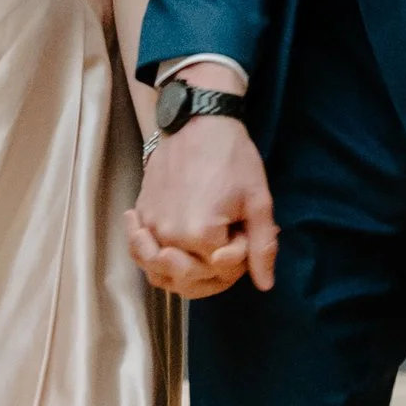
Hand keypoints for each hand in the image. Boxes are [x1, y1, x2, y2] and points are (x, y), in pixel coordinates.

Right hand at [128, 112, 276, 299]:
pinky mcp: (141, 213)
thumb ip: (262, 247)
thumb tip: (265, 285)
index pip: (220, 273)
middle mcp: (168, 236)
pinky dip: (154, 257)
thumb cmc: (233, 157)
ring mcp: (149, 226)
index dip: (238, 259)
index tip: (243, 232)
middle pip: (188, 280)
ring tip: (195, 255)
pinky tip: (165, 245)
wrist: (198, 120)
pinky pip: (141, 252)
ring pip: (159, 272)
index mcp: (200, 235)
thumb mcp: (258, 201)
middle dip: (211, 271)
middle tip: (226, 241)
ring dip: (180, 272)